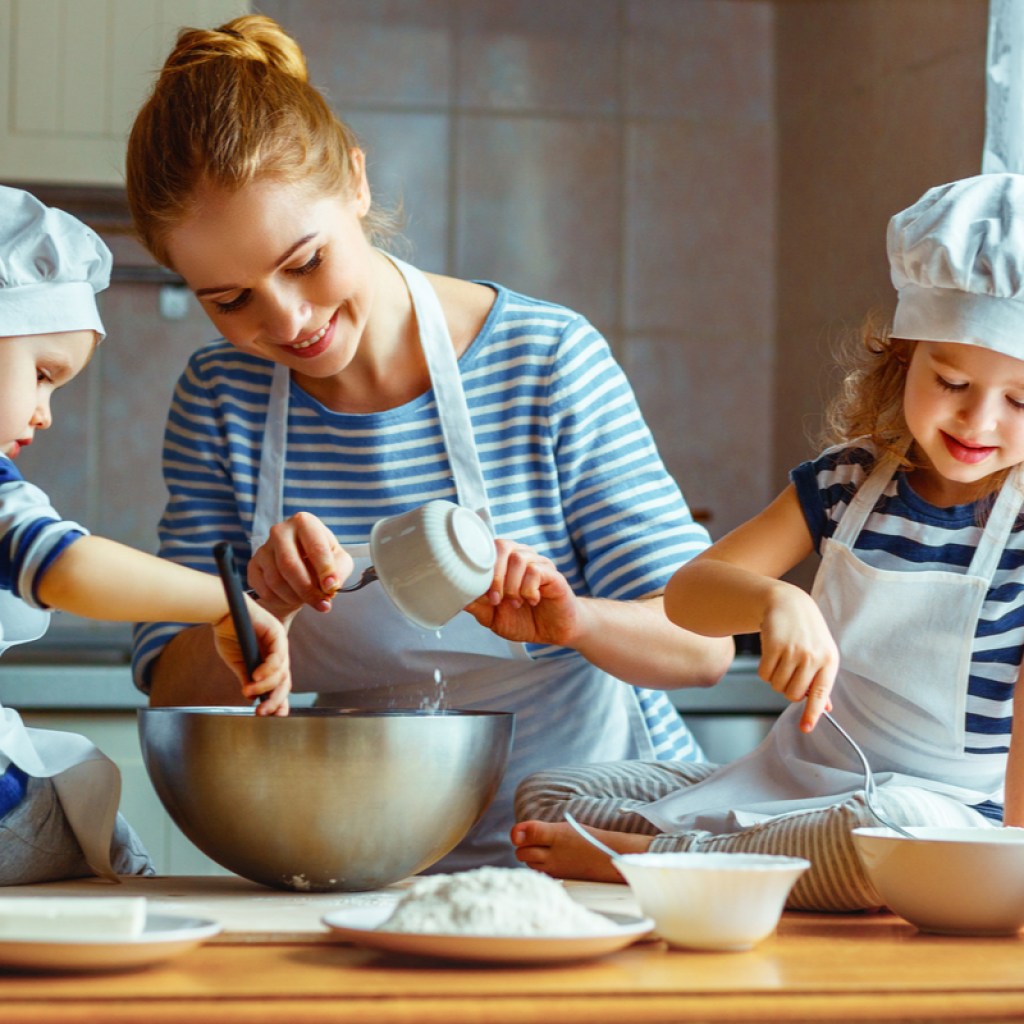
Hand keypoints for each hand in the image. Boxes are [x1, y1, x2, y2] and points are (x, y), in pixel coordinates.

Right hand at [211, 595, 291, 715]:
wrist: (221, 611)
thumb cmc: (228, 634)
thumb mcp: (238, 663)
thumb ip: (248, 679)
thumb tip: (253, 698)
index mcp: (271, 660)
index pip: (279, 683)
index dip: (277, 700)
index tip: (269, 715)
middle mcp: (279, 651)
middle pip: (285, 680)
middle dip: (275, 699)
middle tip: (263, 712)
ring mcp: (280, 642)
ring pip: (281, 671)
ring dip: (266, 685)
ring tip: (251, 692)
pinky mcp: (276, 632)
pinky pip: (276, 656)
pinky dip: (267, 669)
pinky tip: (255, 677)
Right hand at [246, 511, 353, 618]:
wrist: (300, 571)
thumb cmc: (321, 563)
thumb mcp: (339, 562)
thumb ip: (339, 570)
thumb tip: (330, 585)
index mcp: (305, 522)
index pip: (315, 548)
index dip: (325, 571)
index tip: (331, 589)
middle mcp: (281, 530)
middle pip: (289, 564)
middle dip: (307, 589)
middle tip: (321, 603)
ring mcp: (264, 548)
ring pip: (275, 580)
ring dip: (295, 597)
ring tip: (307, 599)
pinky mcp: (253, 565)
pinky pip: (264, 589)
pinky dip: (280, 600)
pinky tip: (290, 598)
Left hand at [464, 539, 580, 645]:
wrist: (554, 632)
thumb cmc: (524, 620)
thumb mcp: (493, 617)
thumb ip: (476, 605)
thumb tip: (454, 595)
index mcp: (504, 563)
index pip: (487, 548)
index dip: (478, 566)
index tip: (477, 591)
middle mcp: (521, 557)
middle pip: (503, 545)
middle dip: (494, 575)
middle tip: (495, 599)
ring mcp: (539, 563)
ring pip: (519, 558)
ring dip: (512, 585)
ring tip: (515, 603)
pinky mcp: (553, 575)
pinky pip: (536, 570)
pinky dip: (528, 589)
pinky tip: (531, 601)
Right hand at [757, 584, 837, 731]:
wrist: (788, 603)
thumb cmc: (807, 632)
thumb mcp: (821, 654)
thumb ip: (821, 681)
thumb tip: (826, 708)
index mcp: (829, 661)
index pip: (820, 694)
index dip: (812, 713)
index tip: (806, 728)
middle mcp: (813, 657)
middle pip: (793, 694)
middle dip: (786, 690)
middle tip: (787, 675)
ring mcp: (794, 651)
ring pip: (777, 686)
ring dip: (774, 679)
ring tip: (780, 662)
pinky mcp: (774, 646)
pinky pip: (764, 675)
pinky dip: (764, 671)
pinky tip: (770, 657)